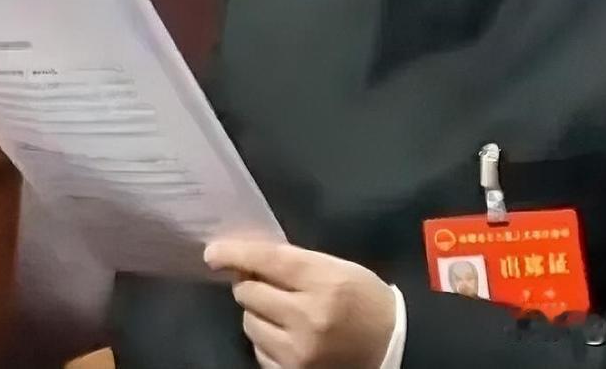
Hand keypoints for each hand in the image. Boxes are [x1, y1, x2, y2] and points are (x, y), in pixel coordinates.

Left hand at [205, 240, 395, 368]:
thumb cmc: (364, 299)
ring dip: (257, 313)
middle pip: (249, 293)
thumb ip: (294, 263)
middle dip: (251, 284)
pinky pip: (258, 351)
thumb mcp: (337, 269)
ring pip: (249, 323)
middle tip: (266, 284)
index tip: (212, 253)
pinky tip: (287, 335)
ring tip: (281, 312)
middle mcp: (308, 319)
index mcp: (324, 283)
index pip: (268, 261)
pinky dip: (266, 340)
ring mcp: (299, 352)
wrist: (393, 347)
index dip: (235, 254)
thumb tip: (246, 261)